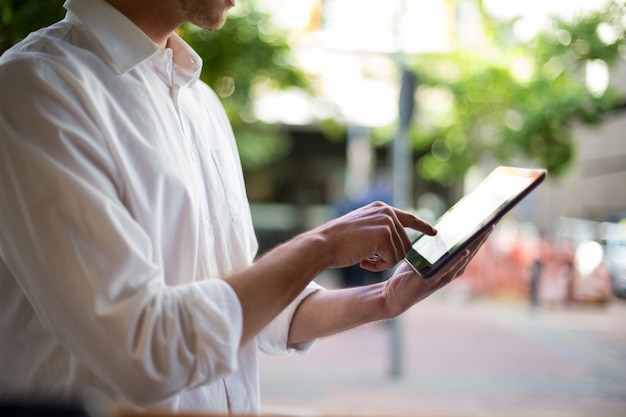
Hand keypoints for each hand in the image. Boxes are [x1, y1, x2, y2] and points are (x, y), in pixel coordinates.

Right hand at [315, 201, 435, 271]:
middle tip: (366, 259)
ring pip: (400, 253)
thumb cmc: (336, 242)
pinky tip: (363, 260)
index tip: (434, 233)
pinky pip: (392, 259)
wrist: (323, 245)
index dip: (422, 227)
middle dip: (388, 257)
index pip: (408, 218)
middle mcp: (387, 212)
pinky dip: (379, 266)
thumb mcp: (360, 229)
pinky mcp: (385, 234)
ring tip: (362, 258)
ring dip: (382, 262)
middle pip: (405, 243)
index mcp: (380, 208)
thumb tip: (396, 241)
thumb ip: (378, 230)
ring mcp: (387, 222)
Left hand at [382, 226, 492, 317]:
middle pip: (469, 254)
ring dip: (473, 247)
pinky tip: (465, 251)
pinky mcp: (431, 281)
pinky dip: (457, 260)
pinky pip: (447, 269)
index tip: (487, 225)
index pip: (467, 251)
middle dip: (480, 240)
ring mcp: (442, 278)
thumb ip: (433, 249)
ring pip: (462, 261)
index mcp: (448, 268)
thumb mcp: (422, 258)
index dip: (478, 239)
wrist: (393, 295)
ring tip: (482, 233)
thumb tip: (440, 232)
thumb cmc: (408, 276)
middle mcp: (449, 274)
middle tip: (491, 224)